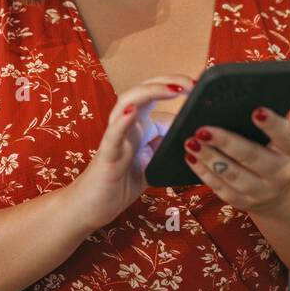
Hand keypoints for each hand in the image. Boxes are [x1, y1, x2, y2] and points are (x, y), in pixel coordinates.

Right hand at [66, 75, 194, 231]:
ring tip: (173, 89)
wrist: (89, 208)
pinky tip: (131, 112)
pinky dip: (122, 122)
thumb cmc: (119, 184)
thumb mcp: (153, 164)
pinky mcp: (107, 154)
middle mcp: (126, 125)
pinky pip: (114, 135)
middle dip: (168, 81)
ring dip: (151, 92)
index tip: (200, 87)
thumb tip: (192, 136)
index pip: (157, 97)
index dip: (178, 88)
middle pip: (144, 91)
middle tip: (193, 82)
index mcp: (139, 126)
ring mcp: (116, 136)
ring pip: (127, 103)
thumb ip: (167, 149)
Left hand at [182, 107, 289, 213]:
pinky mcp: (241, 202)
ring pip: (232, 175)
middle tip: (202, 128)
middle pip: (252, 156)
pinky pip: (219, 187)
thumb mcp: (281, 133)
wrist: (277, 190)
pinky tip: (190, 156)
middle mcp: (281, 172)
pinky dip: (203, 171)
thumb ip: (272, 111)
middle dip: (226, 142)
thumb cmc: (274, 147)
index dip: (272, 124)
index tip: (256, 110)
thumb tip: (253, 87)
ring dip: (209, 157)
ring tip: (190, 141)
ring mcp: (261, 191)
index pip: (285, 135)